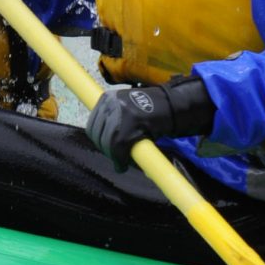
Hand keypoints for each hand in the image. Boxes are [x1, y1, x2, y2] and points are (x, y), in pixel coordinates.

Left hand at [85, 76, 215, 171]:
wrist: (171, 105)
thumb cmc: (150, 108)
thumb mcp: (127, 107)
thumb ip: (113, 118)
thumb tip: (102, 139)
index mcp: (107, 98)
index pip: (92, 124)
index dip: (98, 139)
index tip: (105, 147)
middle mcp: (110, 104)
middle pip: (97, 134)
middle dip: (105, 148)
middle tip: (115, 156)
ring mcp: (119, 115)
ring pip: (107, 142)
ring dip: (112, 155)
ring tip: (121, 162)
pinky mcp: (128, 127)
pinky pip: (118, 148)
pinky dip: (120, 160)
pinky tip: (123, 166)